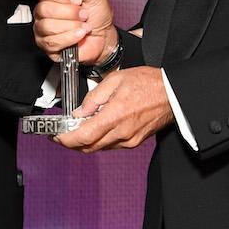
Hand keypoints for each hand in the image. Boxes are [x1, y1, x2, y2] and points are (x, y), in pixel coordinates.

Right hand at [34, 0, 116, 64]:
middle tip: (84, 15)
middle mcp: (44, 12)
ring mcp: (43, 29)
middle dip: (69, 13)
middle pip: (44, 9)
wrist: (105, 37)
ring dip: (71, 26)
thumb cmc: (98, 16)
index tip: (78, 0)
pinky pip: (52, 42)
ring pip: (47, 26)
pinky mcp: (47, 46)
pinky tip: (79, 36)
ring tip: (84, 26)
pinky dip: (70, 38)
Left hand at [54, 66, 173, 151]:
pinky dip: (99, 140)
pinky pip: (111, 145)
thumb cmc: (149, 83)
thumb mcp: (116, 80)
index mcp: (115, 116)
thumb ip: (94, 98)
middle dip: (71, 143)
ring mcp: (129, 140)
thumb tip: (79, 112)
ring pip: (99, 147)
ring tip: (78, 128)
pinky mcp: (134, 142)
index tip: (56, 136)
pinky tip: (96, 128)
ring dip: (85, 142)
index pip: (82, 137)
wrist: (173, 93)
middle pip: (88, 147)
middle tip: (62, 134)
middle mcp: (122, 133)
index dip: (65, 139)